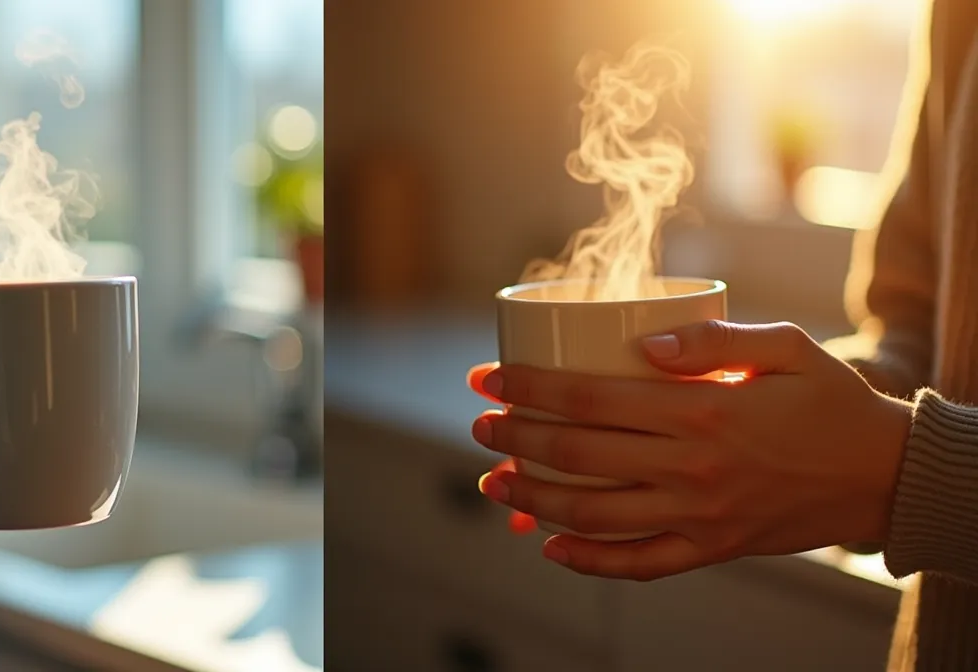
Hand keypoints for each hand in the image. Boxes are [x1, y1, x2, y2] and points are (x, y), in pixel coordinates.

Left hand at [467, 320, 913, 580]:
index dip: (528, 389)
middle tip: (480, 424)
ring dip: (532, 499)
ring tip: (493, 482)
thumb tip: (640, 341)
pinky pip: (639, 564)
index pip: (590, 398)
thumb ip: (712, 338)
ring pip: (594, 512)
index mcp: (702, 411)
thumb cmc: (829, 399)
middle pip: (578, 454)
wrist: (883, 474)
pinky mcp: (712, 549)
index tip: (487, 378)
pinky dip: (588, 560)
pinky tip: (550, 545)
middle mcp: (693, 468)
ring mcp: (699, 515)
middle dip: (515, 437)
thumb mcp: (786, 345)